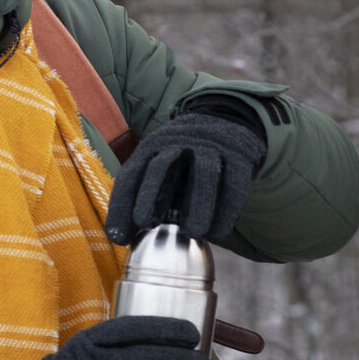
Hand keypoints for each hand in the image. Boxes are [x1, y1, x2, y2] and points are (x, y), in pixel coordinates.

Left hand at [104, 102, 267, 244]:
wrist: (228, 121)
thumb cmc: (187, 159)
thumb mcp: (162, 164)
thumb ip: (148, 194)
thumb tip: (126, 238)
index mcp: (153, 146)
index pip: (132, 174)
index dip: (122, 205)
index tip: (118, 238)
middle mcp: (179, 143)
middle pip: (161, 167)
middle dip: (150, 195)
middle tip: (144, 223)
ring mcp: (211, 148)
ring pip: (204, 174)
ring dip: (197, 205)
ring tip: (193, 233)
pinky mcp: (240, 157)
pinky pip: (234, 184)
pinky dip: (227, 211)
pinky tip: (218, 233)